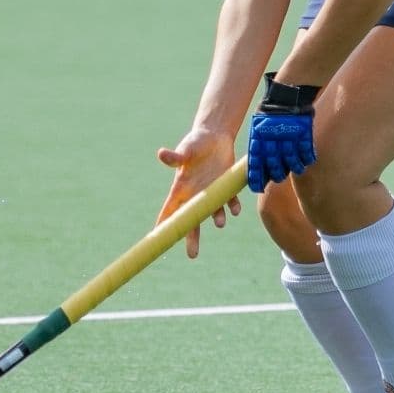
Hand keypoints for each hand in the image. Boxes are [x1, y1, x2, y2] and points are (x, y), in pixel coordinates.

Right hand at [156, 128, 241, 258]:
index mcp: (181, 188)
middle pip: (191, 221)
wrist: (214, 137)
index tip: (158, 239)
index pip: (169, 210)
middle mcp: (195, 194)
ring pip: (213, 213)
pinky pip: (230, 202)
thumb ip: (175, 156)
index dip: (163, 224)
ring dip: (217, 218)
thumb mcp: (186, 149)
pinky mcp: (226, 188)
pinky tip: (235, 209)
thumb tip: (161, 154)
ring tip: (220, 223)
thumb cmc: (195, 142)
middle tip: (192, 256)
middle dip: (191, 238)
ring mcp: (211, 192)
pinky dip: (233, 206)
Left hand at [247, 73, 319, 193]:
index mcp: (258, 138)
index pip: (255, 163)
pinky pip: (305, 152)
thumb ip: (258, 145)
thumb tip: (258, 168)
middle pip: (274, 165)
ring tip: (295, 168)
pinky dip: (306, 158)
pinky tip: (306, 160)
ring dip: (293, 167)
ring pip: (291, 161)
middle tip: (277, 177)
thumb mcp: (257, 127)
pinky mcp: (303, 134)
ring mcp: (289, 138)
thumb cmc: (269, 113)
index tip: (257, 188)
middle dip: (275, 174)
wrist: (286, 96)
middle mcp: (272, 140)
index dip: (256, 177)